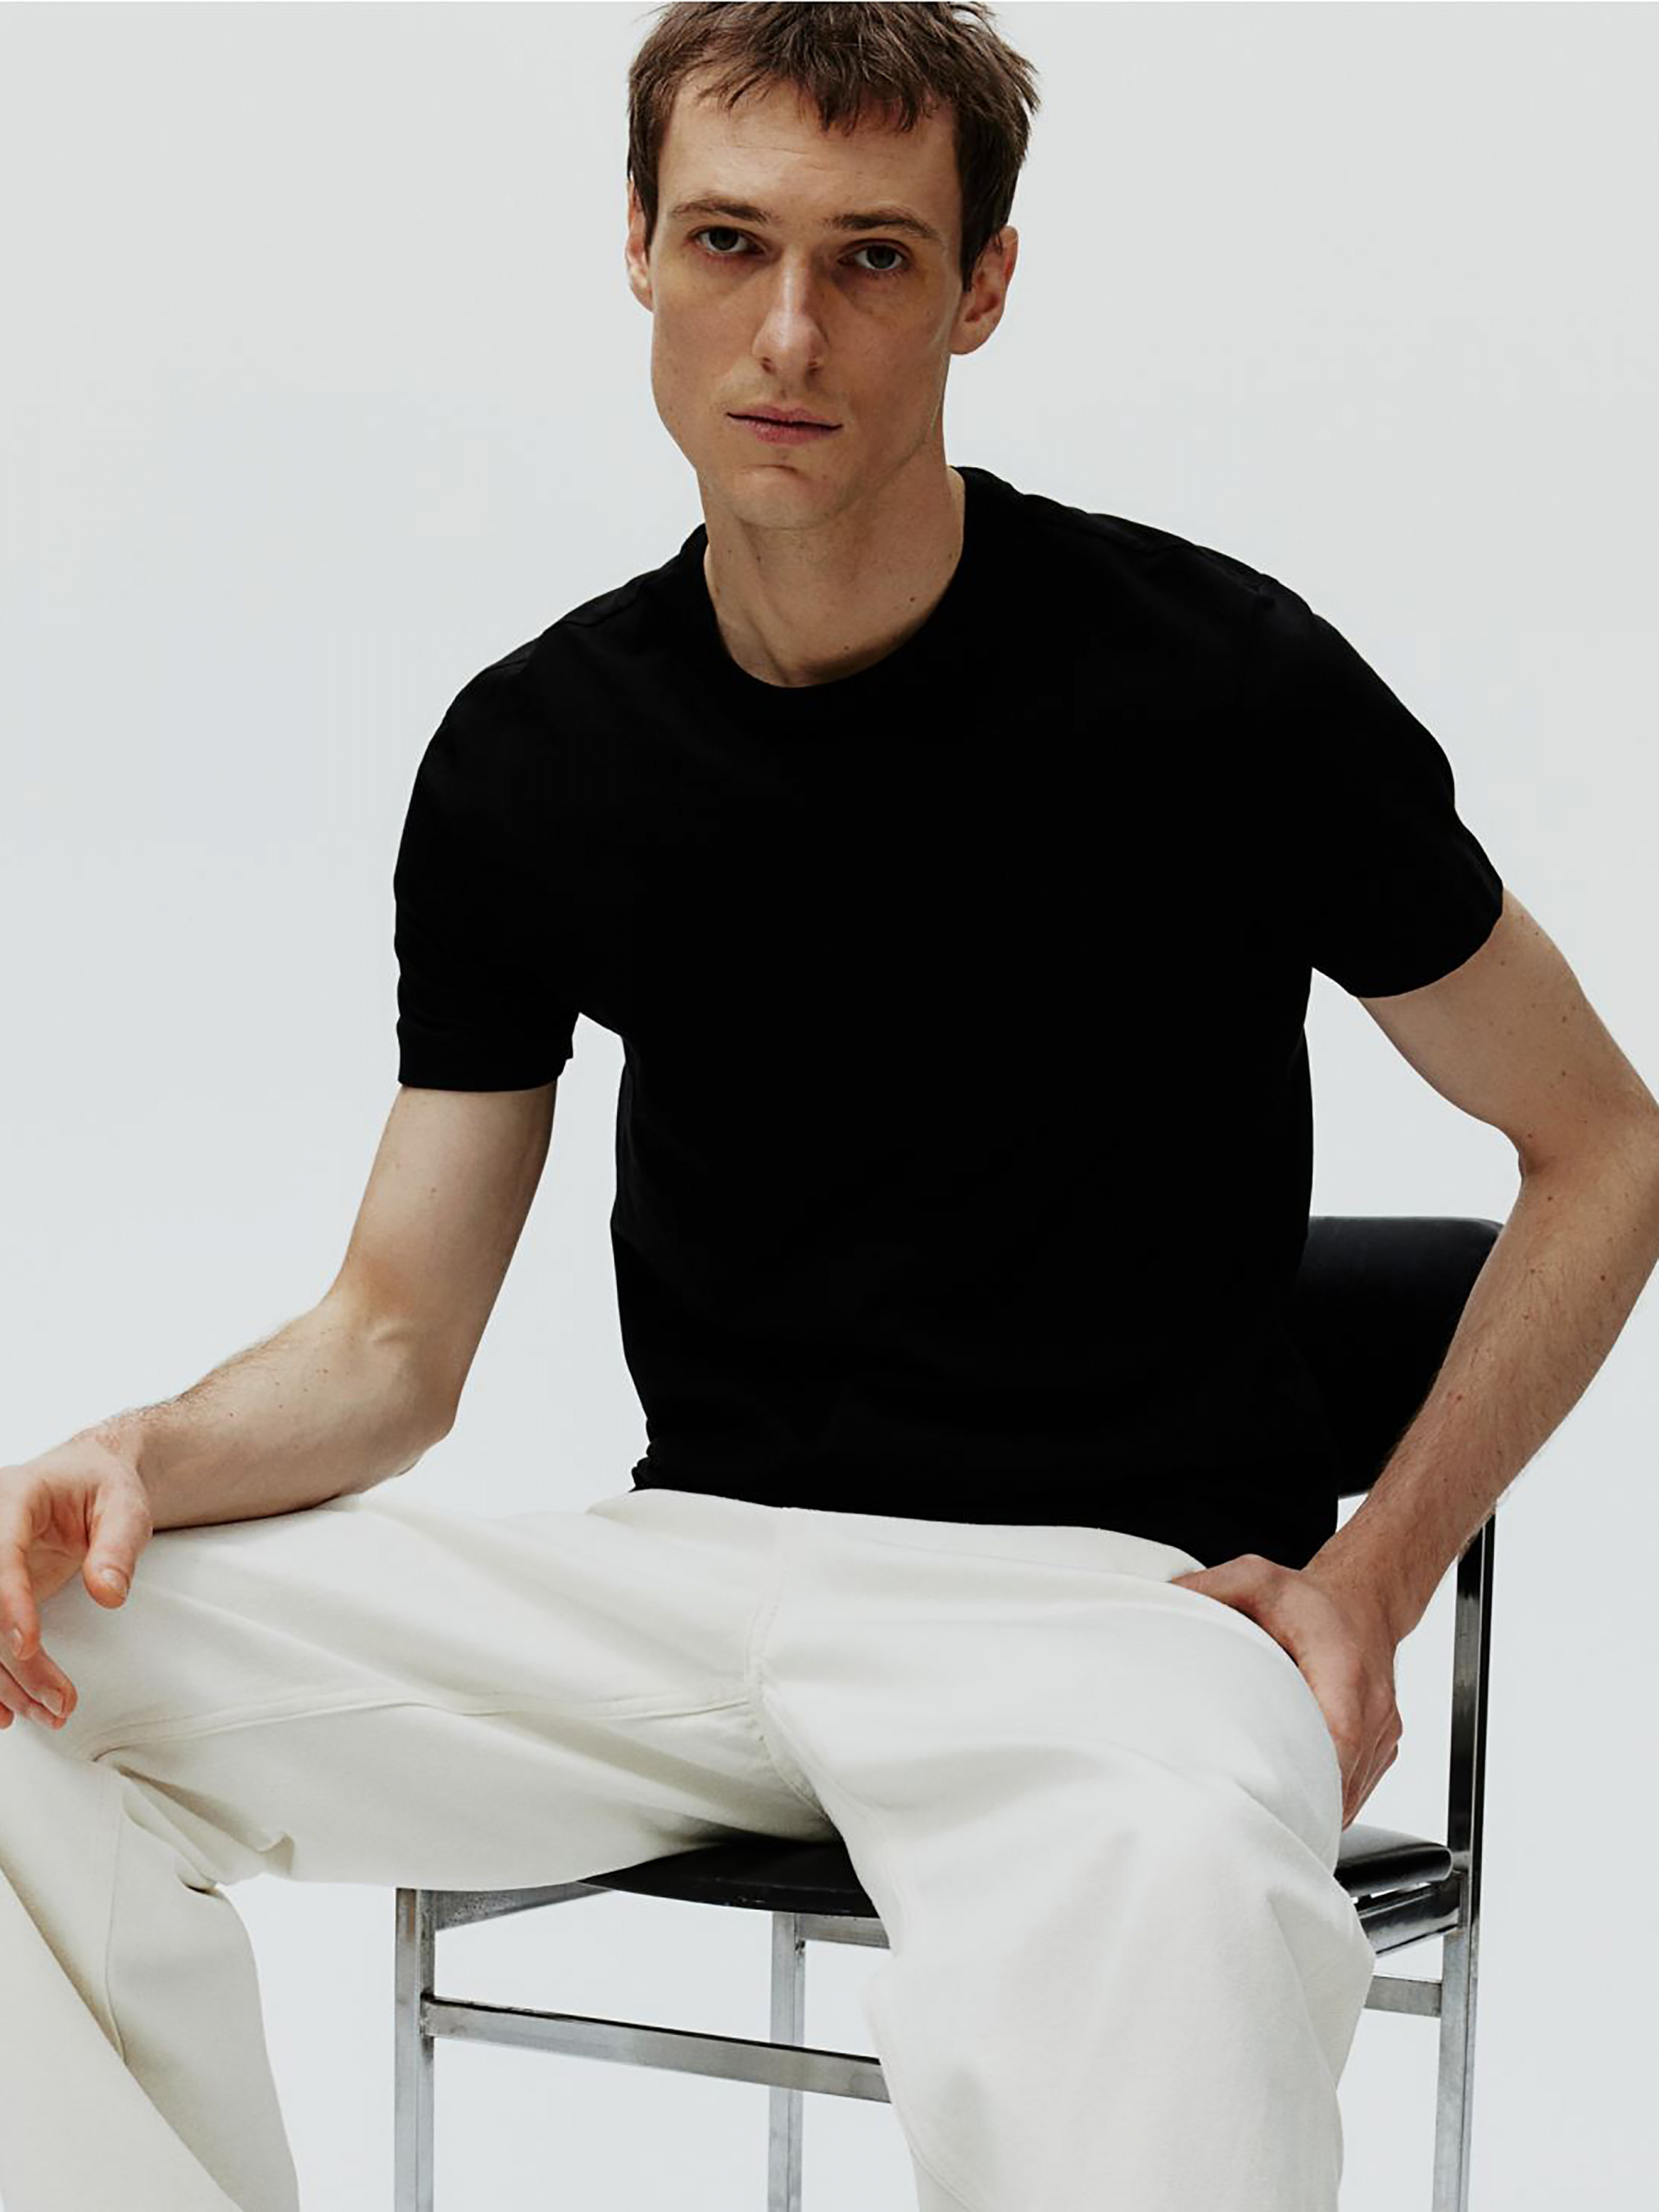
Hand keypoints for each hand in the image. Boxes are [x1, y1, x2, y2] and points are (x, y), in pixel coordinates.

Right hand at [0, 1425, 153, 1733]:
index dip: (7, 1604)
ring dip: (5, 1681)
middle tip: (57, 1699)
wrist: (86, 1477)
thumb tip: (108, 1593)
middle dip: (14, 1662)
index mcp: (12, 1500)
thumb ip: (118, 1546)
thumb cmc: (102, 1485)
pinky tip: (10, 1708)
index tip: (28, 1645)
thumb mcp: (126, 1505)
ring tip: (50, 1711)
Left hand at [1169, 1552, 1402, 1828]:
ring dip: (1313, 1806)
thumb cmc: (1310, 1599)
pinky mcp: (1381, 1749)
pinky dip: (1326, 1798)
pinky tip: (1291, 1796)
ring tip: (1264, 1809)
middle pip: (1342, 1779)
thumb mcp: (1255, 1578)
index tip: (1273, 1798)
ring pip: (1351, 1794)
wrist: (1364, 1601)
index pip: (1341, 1738)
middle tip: (1248, 1818)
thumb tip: (1160, 1602)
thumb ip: (1209, 1590)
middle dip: (1299, 1804)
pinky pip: (1356, 1790)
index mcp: (1343, 1669)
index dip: (1311, 1777)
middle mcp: (1373, 1706)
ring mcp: (1383, 1733)